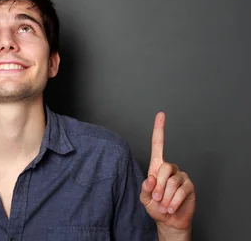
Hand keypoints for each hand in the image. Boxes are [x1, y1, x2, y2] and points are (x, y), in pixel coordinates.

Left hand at [139, 112, 195, 229]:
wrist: (170, 221)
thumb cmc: (156, 206)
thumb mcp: (145, 198)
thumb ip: (145, 188)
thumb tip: (151, 179)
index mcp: (157, 166)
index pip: (158, 144)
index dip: (159, 129)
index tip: (161, 114)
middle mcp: (170, 168)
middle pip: (164, 168)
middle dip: (159, 187)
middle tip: (157, 199)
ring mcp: (181, 176)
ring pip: (172, 182)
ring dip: (166, 197)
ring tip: (164, 206)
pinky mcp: (190, 186)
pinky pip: (181, 191)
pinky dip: (174, 202)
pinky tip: (171, 208)